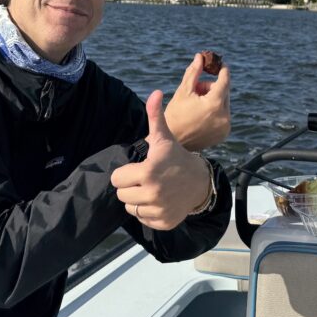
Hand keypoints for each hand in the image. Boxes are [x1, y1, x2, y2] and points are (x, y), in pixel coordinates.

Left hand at [111, 91, 213, 229]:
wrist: (199, 181)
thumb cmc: (176, 157)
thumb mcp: (164, 137)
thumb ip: (155, 116)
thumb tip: (155, 93)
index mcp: (148, 172)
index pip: (117, 178)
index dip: (125, 172)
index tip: (138, 168)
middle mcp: (153, 194)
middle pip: (121, 195)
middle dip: (130, 186)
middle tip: (144, 178)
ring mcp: (159, 210)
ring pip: (130, 208)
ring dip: (137, 199)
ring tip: (151, 189)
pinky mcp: (163, 222)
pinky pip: (142, 219)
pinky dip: (147, 212)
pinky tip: (158, 201)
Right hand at [164, 52, 230, 150]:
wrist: (172, 142)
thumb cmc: (175, 114)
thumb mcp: (183, 91)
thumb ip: (194, 72)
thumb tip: (200, 57)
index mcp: (215, 104)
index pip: (224, 81)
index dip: (222, 70)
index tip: (219, 63)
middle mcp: (224, 116)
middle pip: (223, 92)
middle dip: (211, 87)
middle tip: (196, 89)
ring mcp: (225, 126)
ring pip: (223, 103)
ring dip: (213, 99)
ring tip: (195, 104)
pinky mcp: (224, 133)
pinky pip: (223, 115)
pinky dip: (215, 111)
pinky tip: (200, 115)